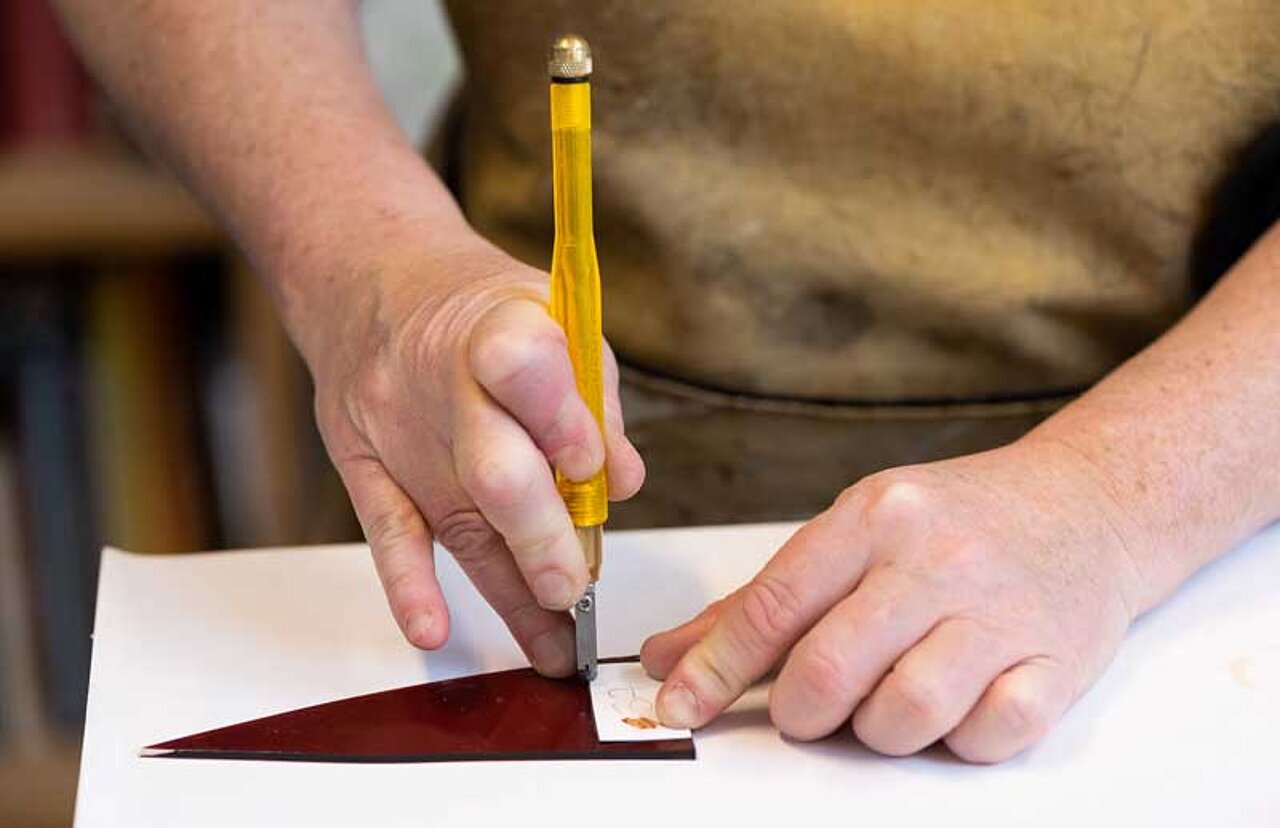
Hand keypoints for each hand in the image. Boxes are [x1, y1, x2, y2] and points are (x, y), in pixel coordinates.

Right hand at [308, 233, 643, 675]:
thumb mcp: (556, 319)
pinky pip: (387, 531)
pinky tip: (433, 629)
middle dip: (540, 538)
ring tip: (555, 649)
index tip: (590, 466)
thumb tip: (620, 483)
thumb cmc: (484, 310)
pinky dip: (408, 585)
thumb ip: (593, 402)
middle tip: (575, 588)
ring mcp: (401, 431)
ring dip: (506, 591)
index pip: (527, 370)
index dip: (561, 421)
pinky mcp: (366, 465)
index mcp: (504, 329)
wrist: (373, 281)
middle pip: (495, 470)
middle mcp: (447, 386)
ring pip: (456, 521)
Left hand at [640, 438, 1148, 761]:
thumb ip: (763, 599)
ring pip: (904, 714)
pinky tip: (959, 702)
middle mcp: (936, 559)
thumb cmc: (959, 520)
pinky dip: (959, 739)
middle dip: (800, 712)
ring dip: (880, 729)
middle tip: (811, 706)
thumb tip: (671, 655)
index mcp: (875, 518)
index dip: (715, 668)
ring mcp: (1001, 611)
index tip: (680, 705)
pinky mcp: (1059, 662)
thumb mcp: (856, 530)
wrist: (1088, 503)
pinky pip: (987, 736)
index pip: (773, 605)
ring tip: (890, 696)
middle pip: (829, 669)